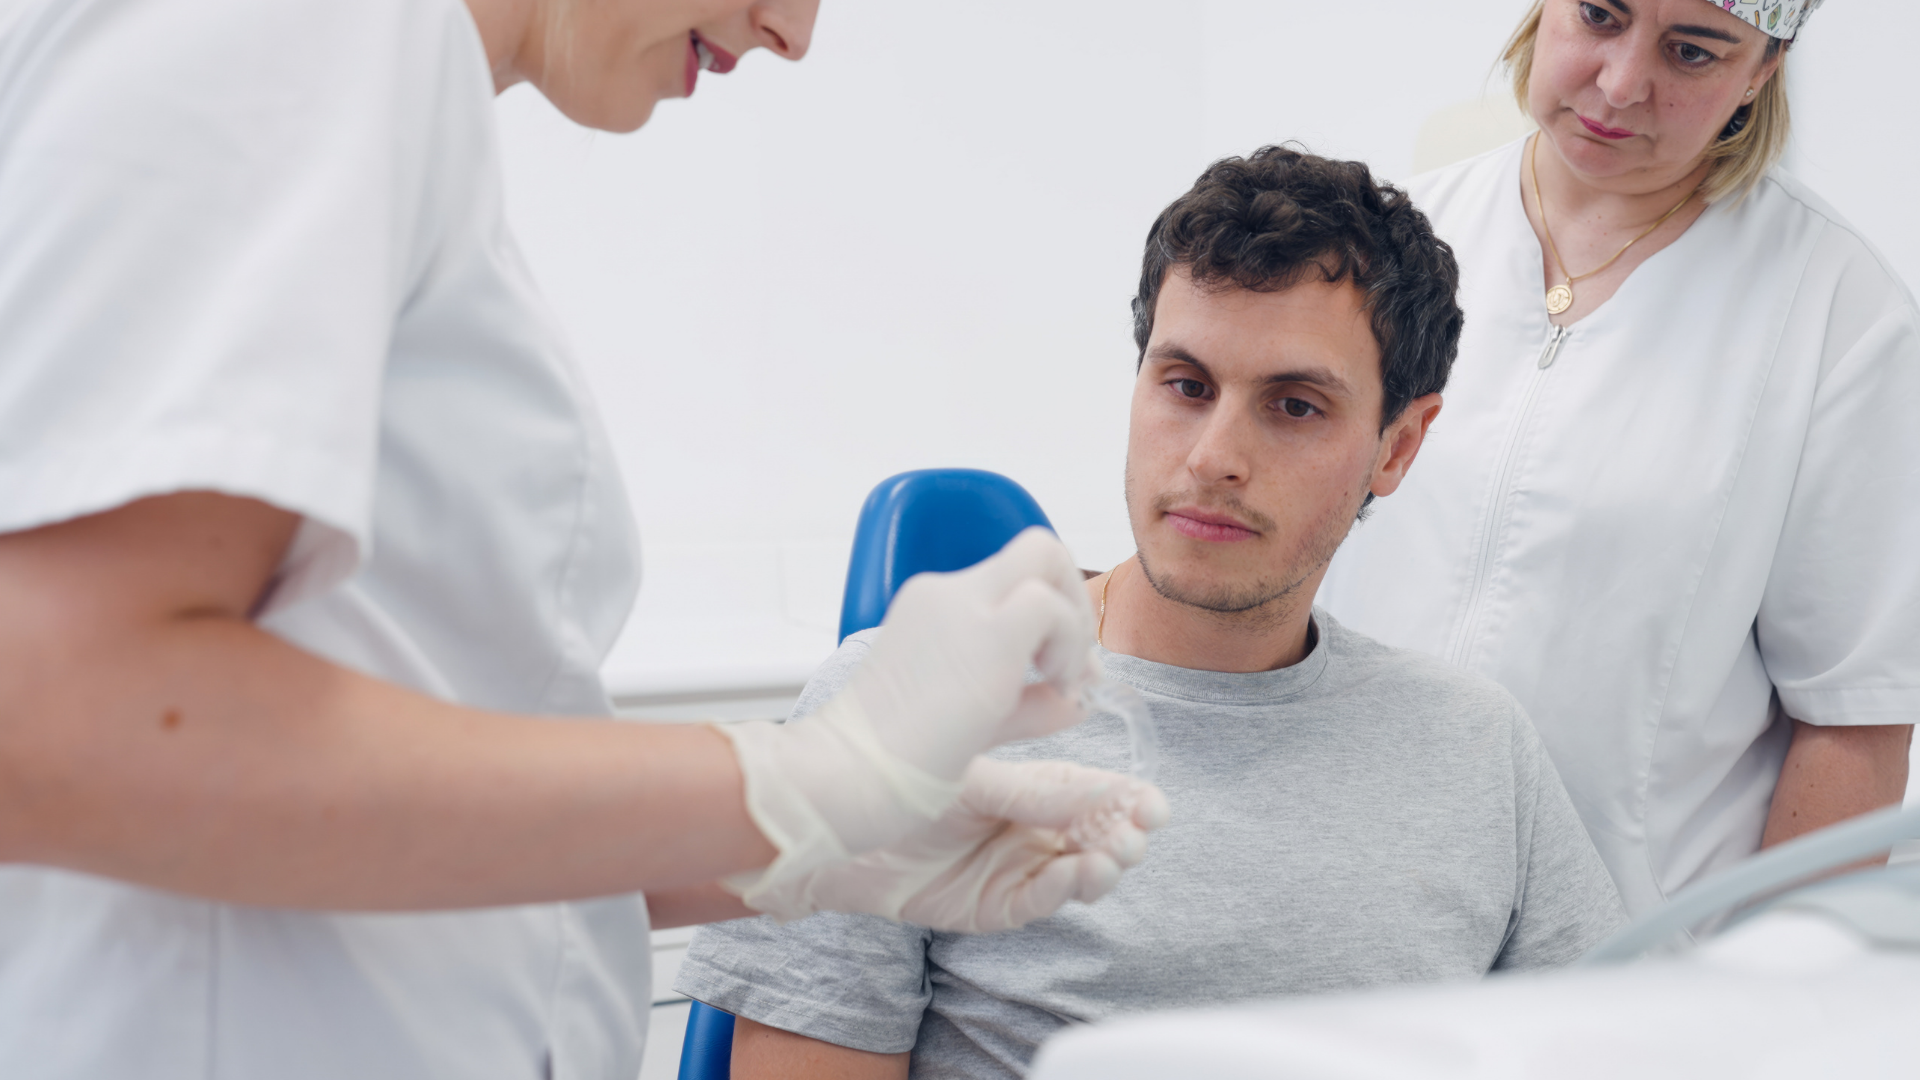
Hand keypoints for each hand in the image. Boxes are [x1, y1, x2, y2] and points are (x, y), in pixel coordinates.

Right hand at [718, 528, 1104, 906]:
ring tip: (1058, 683)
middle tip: (1066, 663)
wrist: (850, 772)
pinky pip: (1050, 606)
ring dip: (1074, 625)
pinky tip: (1053, 687)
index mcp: (935, 607)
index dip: (1050, 607)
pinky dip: (1070, 643)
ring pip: (1049, 561)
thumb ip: (1030, 701)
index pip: (1011, 576)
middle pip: (1037, 549)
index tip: (1052, 666)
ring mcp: (962, 605)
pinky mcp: (986, 633)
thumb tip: (1084, 692)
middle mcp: (947, 593)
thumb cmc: (895, 760)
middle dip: (1072, 597)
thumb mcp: (976, 720)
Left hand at [751, 758, 1170, 930]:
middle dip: (1121, 836)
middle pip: (1093, 838)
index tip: (1154, 803)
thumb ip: (1036, 786)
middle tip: (1136, 833)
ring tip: (1111, 856)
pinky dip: (1060, 889)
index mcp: (1031, 790)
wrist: (841, 828)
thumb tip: (1104, 786)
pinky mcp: (992, 907)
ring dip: (1099, 867)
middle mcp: (1028, 831)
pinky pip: (1036, 902)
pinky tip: (1074, 873)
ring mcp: (1012, 870)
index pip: (1092, 795)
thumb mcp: (978, 777)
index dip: (1126, 800)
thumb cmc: (901, 785)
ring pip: (1074, 875)